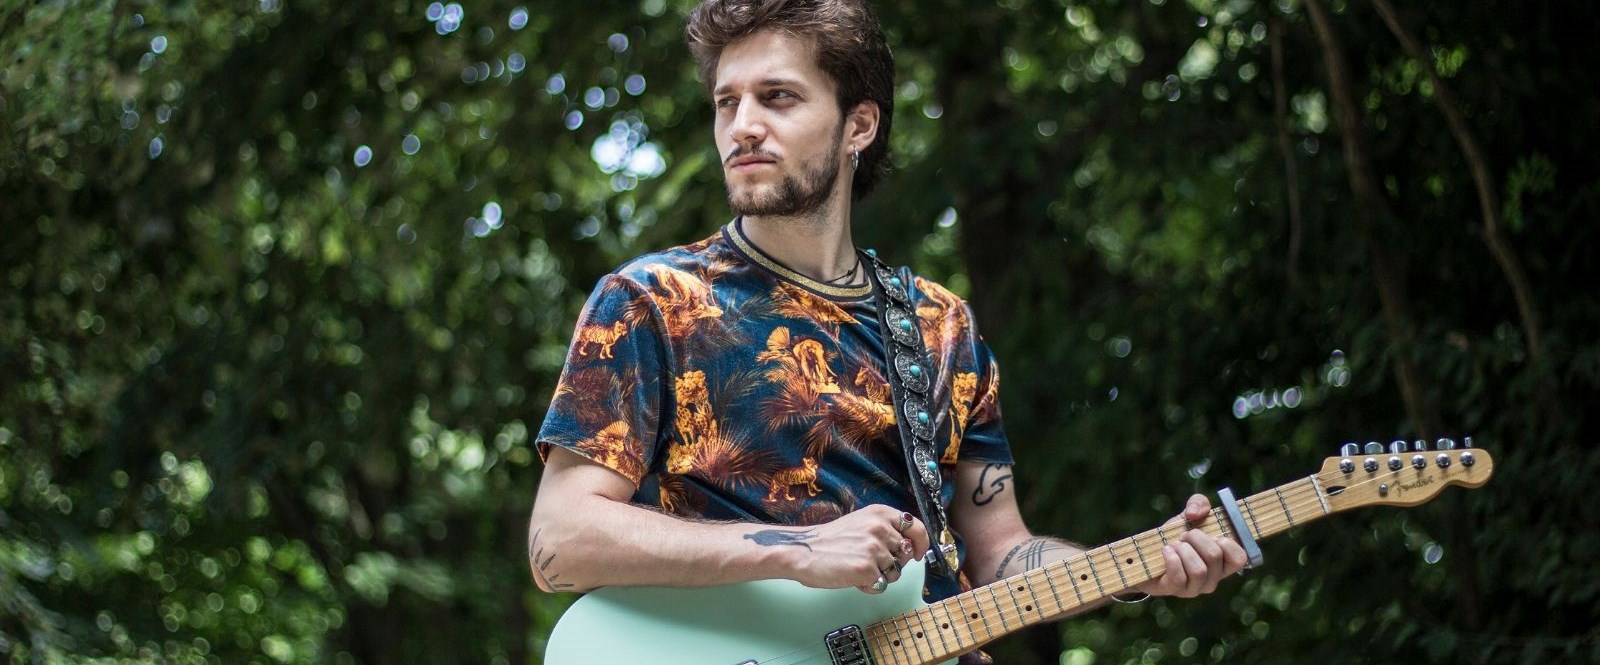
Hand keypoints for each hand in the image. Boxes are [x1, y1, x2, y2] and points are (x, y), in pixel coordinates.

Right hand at [778, 504, 929, 593]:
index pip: (916, 527)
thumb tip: (909, 547)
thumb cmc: (829, 540)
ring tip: (858, 568)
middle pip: (905, 554)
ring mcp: (874, 549)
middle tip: (870, 561)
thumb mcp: (861, 522)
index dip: (920, 543)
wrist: (802, 550)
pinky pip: (881, 586)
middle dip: (892, 562)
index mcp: (880, 513)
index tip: (916, 553)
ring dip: (879, 575)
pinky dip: (868, 587)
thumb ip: (886, 529)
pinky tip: (853, 578)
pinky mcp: (867, 569)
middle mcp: (880, 528)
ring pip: (895, 572)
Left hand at [1136, 494, 1248, 597]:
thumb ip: (1199, 503)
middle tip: (1184, 535)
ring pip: (1199, 570)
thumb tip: (1197, 513)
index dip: (1226, 542)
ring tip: (1174, 545)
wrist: (1145, 554)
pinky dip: (1171, 558)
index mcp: (1222, 562)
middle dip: (1196, 538)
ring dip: (1183, 549)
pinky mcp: (1175, 590)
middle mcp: (1212, 578)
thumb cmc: (1173, 537)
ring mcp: (1194, 588)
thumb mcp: (1188, 516)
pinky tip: (1166, 551)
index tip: (1210, 534)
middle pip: (1214, 556)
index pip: (1240, 558)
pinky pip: (1179, 577)